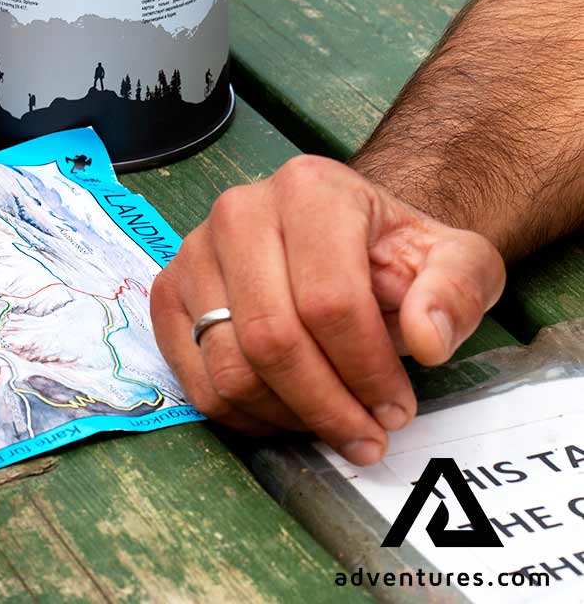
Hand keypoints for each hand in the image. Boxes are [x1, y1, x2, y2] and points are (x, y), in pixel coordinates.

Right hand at [150, 156, 504, 464]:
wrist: (339, 232)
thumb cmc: (392, 251)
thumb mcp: (456, 260)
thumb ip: (456, 293)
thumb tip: (427, 342)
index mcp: (310, 190)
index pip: (329, 300)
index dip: (365, 370)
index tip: (396, 410)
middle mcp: (238, 212)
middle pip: (272, 338)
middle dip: (326, 405)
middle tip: (366, 436)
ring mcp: (194, 252)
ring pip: (230, 366)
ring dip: (286, 416)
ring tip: (331, 424)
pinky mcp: (169, 291)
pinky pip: (195, 379)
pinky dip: (243, 415)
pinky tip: (286, 414)